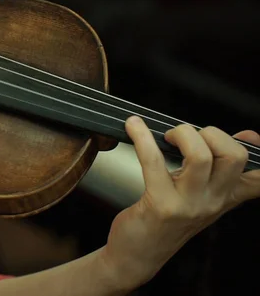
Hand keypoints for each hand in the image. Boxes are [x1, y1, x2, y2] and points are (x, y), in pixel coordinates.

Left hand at [101, 116, 259, 289]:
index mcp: (225, 197)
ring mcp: (189, 205)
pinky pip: (154, 162)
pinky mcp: (161, 205)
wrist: (138, 255)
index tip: (252, 139)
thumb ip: (219, 169)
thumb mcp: (199, 195)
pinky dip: (143, 138)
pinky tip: (134, 127)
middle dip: (211, 133)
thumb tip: (245, 136)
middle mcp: (213, 201)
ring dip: (183, 134)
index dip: (259, 155)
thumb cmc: (164, 221)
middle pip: (234, 156)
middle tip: (185, 136)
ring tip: (166, 136)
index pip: (258, 180)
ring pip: (201, 157)